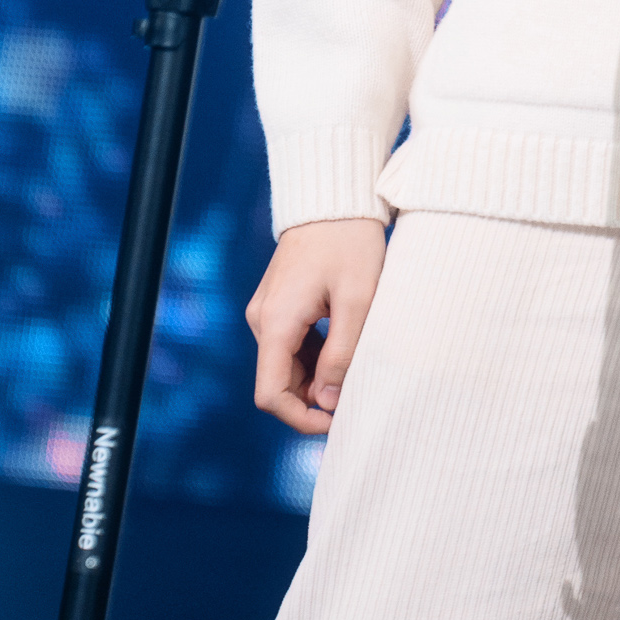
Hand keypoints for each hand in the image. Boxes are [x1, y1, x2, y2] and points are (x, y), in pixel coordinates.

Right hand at [245, 218, 388, 433]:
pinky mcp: (279, 303)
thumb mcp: (357, 299)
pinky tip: (344, 347)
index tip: (336, 422)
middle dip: (312, 400)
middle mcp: (262, 320)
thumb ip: (342, 354)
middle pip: (278, 383)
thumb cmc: (350, 242)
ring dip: (316, 378)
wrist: (335, 197)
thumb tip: (327, 402)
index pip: (271, 394)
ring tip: (355, 370)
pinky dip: (314, 357)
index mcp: (276, 322)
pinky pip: (291, 345)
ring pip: (285, 365)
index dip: (300, 418)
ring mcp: (268, 311)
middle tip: (354, 399)